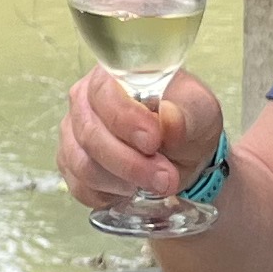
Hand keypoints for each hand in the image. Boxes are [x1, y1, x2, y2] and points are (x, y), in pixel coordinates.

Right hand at [57, 67, 223, 209]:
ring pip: (82, 164)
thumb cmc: (187, 121)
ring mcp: (73, 134)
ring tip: (156, 186)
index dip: (125, 119)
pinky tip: (133, 192)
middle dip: (129, 163)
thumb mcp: (200, 112)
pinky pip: (80, 187)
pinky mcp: (71, 165)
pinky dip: (108, 195)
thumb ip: (187, 114)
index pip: (104, 93)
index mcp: (113, 75)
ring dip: (121, 181)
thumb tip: (169, 119)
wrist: (182, 152)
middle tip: (166, 178)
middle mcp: (84, 101)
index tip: (153, 141)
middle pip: (90, 133)